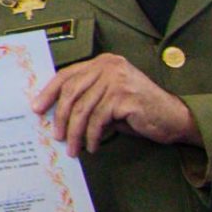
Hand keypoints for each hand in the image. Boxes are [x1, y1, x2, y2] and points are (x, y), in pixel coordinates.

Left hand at [31, 55, 199, 157]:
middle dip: (59, 117)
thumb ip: (87, 98)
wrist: (174, 118)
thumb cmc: (139, 111)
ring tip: (73, 148)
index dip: (49, 92)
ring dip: (75, 133)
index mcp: (103, 63)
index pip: (67, 75)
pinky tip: (92, 146)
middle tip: (56, 136)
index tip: (36, 108)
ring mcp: (117, 80)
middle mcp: (109, 66)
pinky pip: (98, 120)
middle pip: (71, 92)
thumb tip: (54, 114)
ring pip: (82, 109)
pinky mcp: (124, 97)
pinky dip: (91, 136)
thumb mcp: (109, 99)